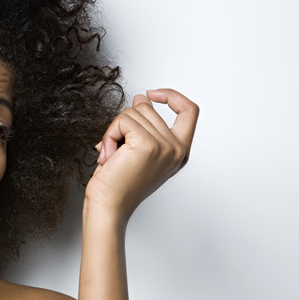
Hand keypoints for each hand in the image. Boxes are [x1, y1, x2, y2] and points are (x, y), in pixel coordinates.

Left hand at [85, 88, 198, 220]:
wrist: (108, 205)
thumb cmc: (118, 182)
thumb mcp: (137, 148)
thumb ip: (145, 125)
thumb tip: (141, 98)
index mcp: (179, 151)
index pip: (190, 111)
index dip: (172, 96)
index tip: (152, 94)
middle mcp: (176, 149)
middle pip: (148, 108)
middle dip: (125, 122)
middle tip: (117, 148)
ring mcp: (164, 146)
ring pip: (133, 111)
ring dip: (115, 130)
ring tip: (113, 154)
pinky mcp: (147, 144)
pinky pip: (123, 120)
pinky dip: (110, 134)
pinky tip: (109, 155)